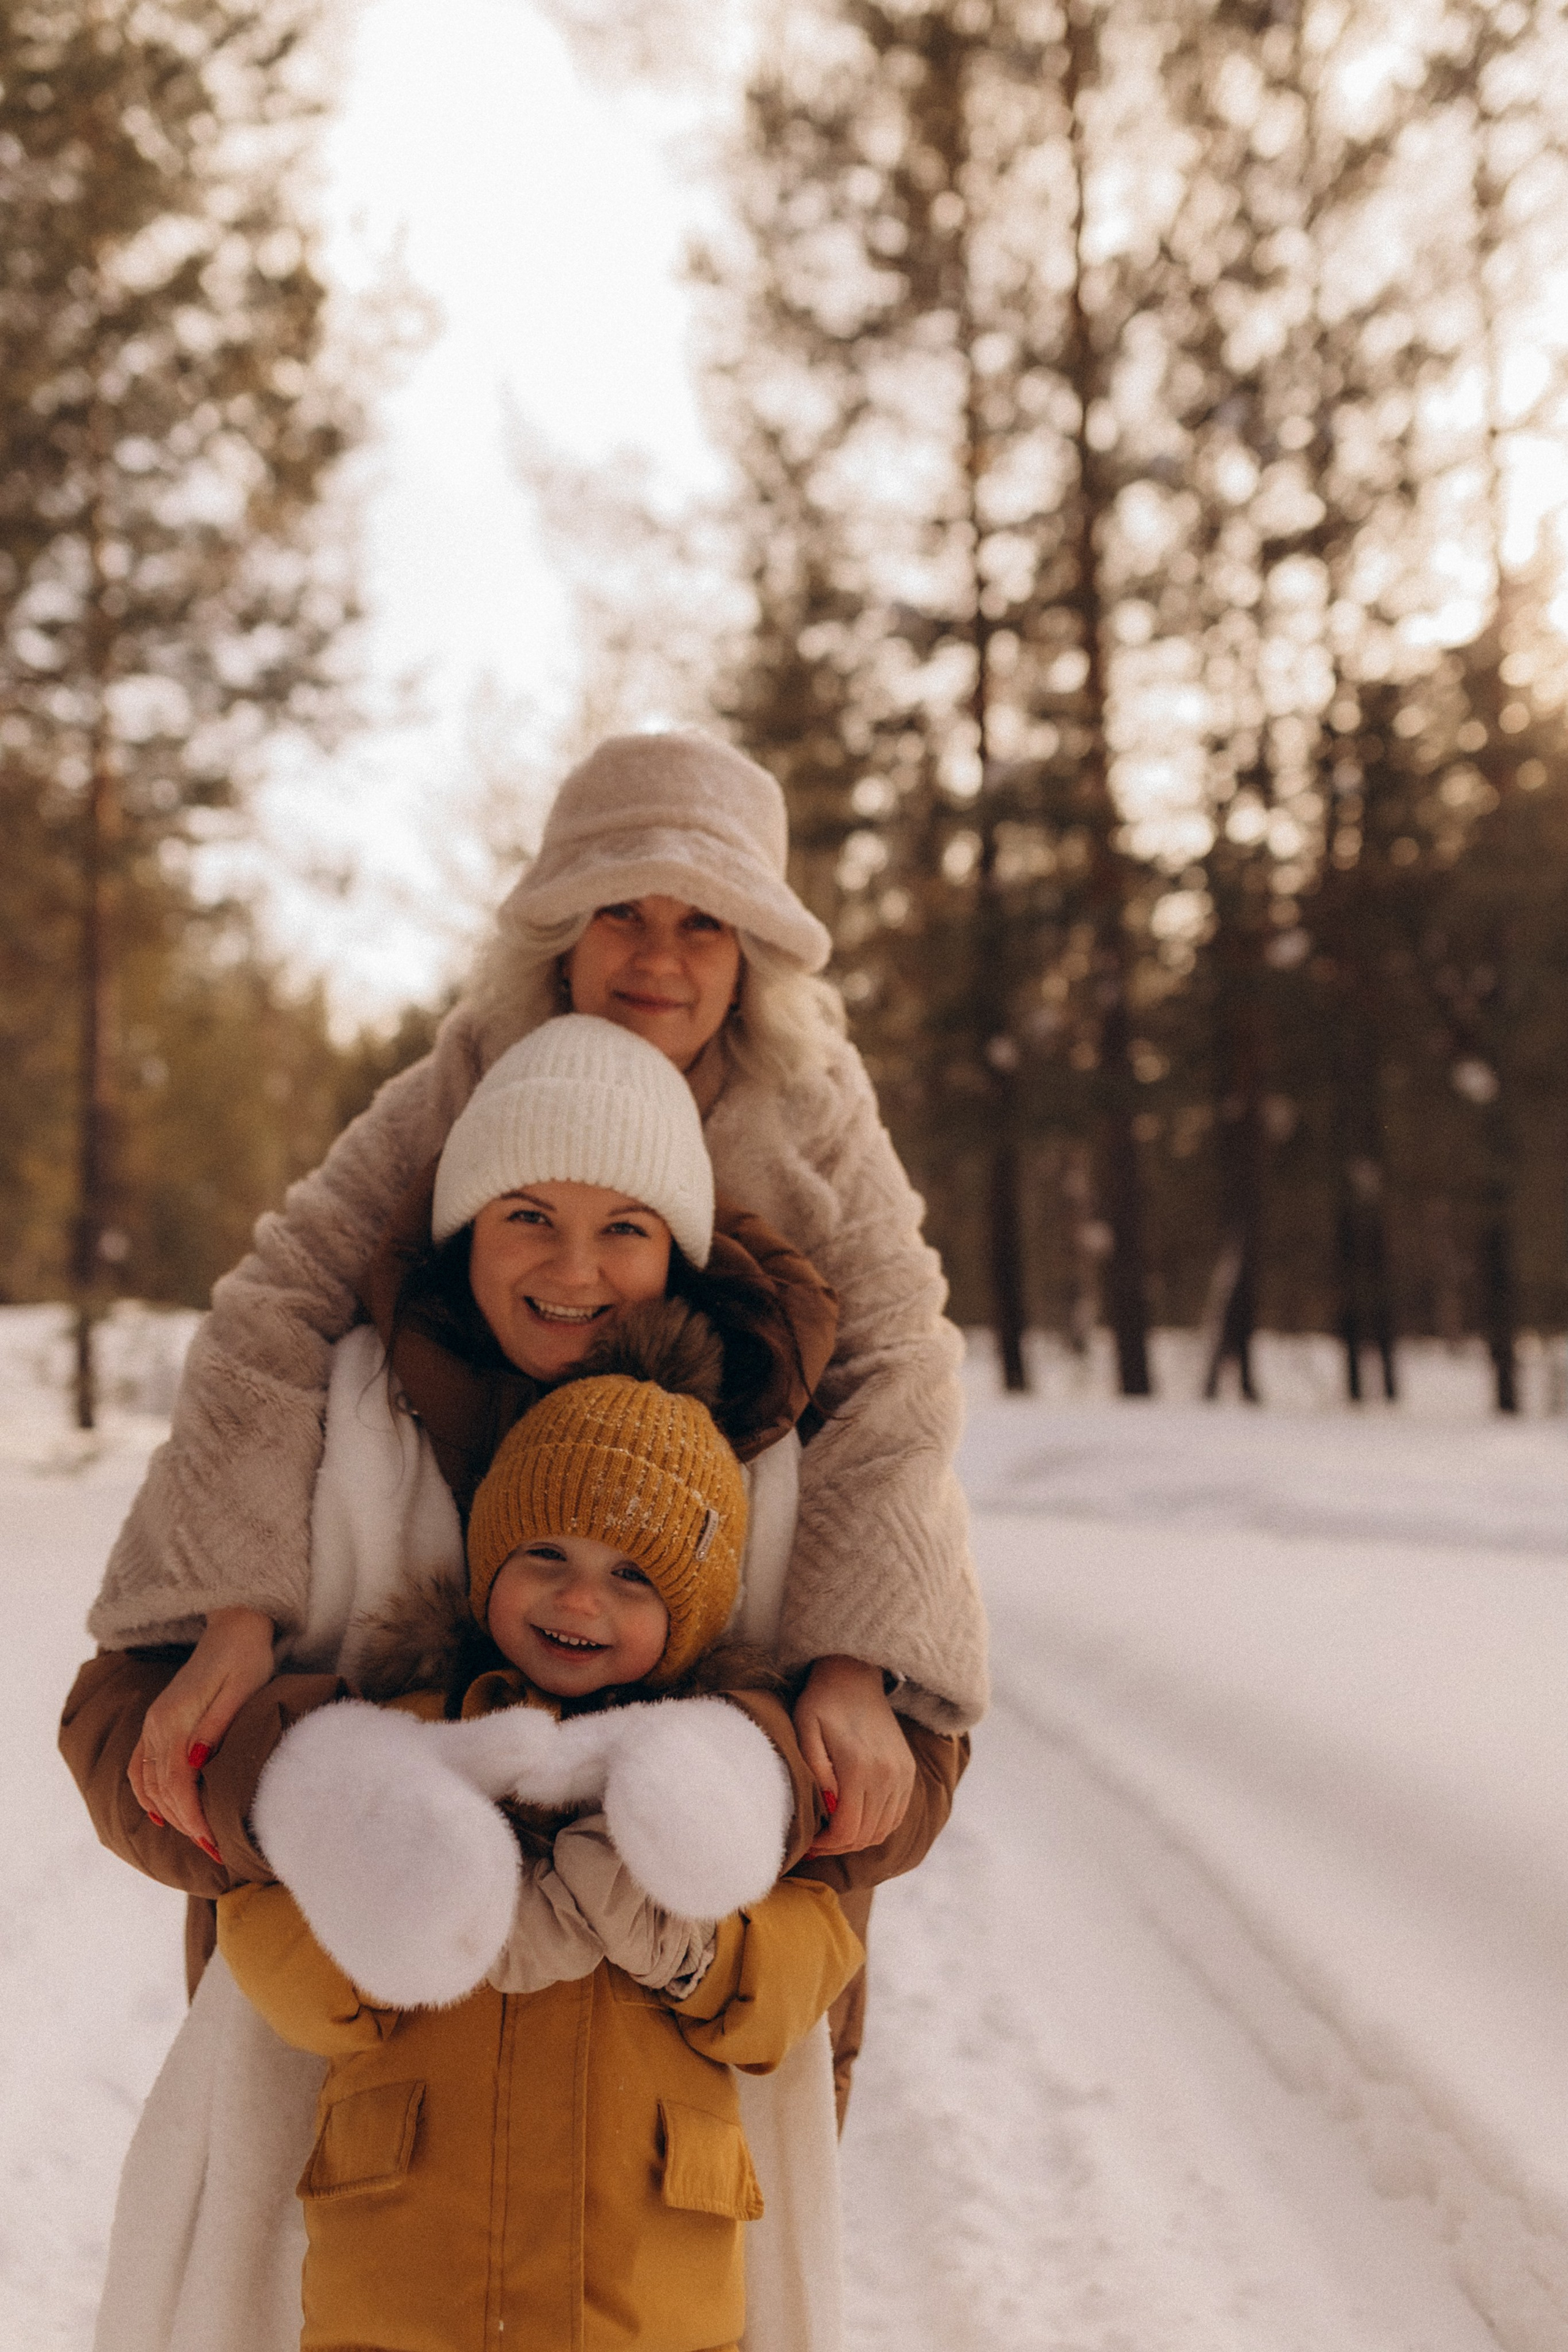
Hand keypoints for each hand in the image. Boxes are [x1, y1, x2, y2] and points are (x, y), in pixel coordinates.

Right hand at [128, 1607, 276, 1855]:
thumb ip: (217, 1725)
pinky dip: (147, 1794)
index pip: (176, 1782)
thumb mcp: (242, 1688)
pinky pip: (141, 1766)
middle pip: (160, 1788)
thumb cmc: (246, 1657)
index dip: (192, 1815)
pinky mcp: (159, 1721)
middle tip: (212, 1848)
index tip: (212, 1840)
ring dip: (167, 1812)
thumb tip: (196, 1764)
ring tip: (195, 1835)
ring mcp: (154, 1722)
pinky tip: (161, 1812)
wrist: (234, 1624)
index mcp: (176, 1717)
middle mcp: (157, 1723)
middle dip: (184, 1822)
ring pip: (147, 1781)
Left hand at [793, 1655, 915, 1856]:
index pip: (848, 1830)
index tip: (809, 1841)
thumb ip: (816, 1770)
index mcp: (860, 1768)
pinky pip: (896, 1815)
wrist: (855, 1675)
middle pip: (865, 1835)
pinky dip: (877, 1826)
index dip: (827, 1844)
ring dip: (858, 1838)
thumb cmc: (822, 1702)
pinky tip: (856, 1819)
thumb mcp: (806, 1730)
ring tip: (834, 1831)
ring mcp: (902, 1774)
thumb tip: (828, 1808)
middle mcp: (888, 1776)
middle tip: (818, 1840)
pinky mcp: (908, 1771)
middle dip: (839, 1845)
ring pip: (883, 1830)